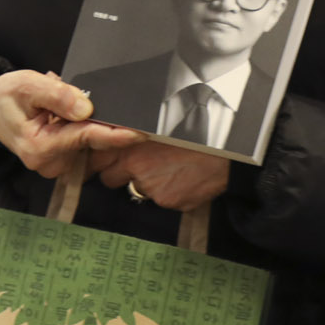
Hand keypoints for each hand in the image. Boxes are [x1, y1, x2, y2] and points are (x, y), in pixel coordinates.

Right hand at [0, 71, 144, 180]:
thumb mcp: (27, 85)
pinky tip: (60, 111)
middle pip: (90, 139)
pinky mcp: (60, 160)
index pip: (86, 137)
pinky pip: (81, 140)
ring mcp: (55, 164)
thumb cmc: (5, 95)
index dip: (115, 133)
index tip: (141, 132)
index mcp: (40, 148)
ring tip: (56, 100)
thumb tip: (87, 108)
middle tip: (74, 93)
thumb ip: (57, 95)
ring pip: (87, 139)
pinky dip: (78, 124)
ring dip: (83, 119)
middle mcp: (49, 163)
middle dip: (96, 117)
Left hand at [95, 142, 231, 212]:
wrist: (228, 149)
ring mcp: (152, 187)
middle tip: (138, 163)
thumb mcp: (155, 123)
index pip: (95, 159)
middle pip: (109, 178)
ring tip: (168, 166)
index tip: (98, 161)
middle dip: (119, 173)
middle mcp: (135, 167)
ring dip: (145, 182)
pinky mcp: (169, 201)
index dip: (97, 160)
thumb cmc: (193, 130)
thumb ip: (130, 132)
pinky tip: (183, 176)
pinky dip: (168, 191)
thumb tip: (112, 137)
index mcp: (128, 144)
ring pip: (136, 189)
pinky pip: (161, 199)